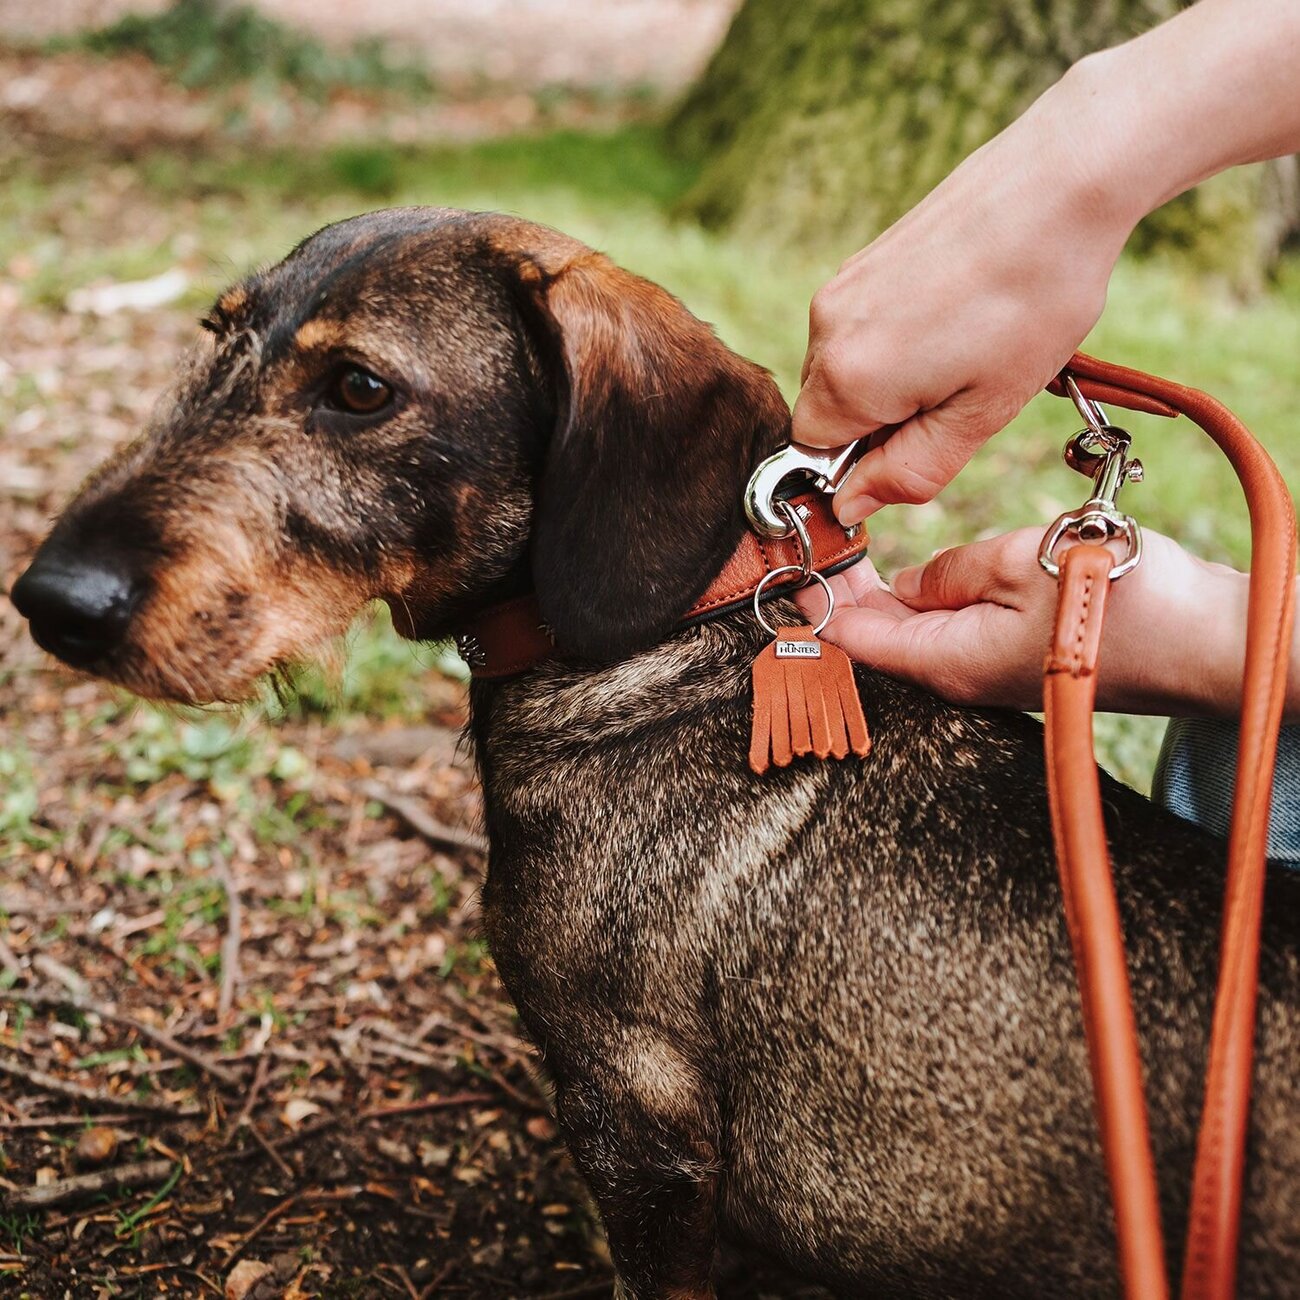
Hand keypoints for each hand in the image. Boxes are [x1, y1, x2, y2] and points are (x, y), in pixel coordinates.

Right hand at [791, 67, 1136, 525]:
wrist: (1061, 181)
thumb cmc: (1033, 301)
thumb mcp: (981, 415)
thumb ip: (908, 473)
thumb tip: (849, 508)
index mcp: (847, 380)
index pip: (815, 456)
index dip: (864, 464)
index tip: (924, 440)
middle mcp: (825, 331)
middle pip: (826, 411)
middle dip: (879, 421)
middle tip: (959, 392)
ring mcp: (840, 288)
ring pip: (844, 368)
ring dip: (892, 378)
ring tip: (966, 345)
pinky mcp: (861, 260)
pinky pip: (861, 327)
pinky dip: (899, 338)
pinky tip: (958, 313)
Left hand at [794, 528, 1248, 716]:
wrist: (1208, 641)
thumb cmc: (1119, 602)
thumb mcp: (1020, 562)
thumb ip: (950, 571)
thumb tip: (905, 582)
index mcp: (946, 660)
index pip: (854, 638)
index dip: (817, 600)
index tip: (788, 564)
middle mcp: (959, 677)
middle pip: (879, 637)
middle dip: (844, 594)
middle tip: (816, 544)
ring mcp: (988, 673)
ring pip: (914, 633)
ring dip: (882, 595)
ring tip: (852, 550)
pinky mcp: (1016, 659)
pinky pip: (951, 632)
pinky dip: (924, 601)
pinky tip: (918, 573)